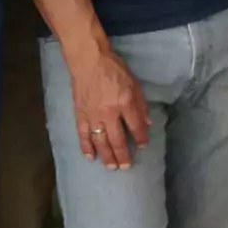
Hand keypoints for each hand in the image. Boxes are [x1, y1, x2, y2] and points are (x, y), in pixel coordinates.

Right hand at [68, 48, 153, 168]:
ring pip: (101, 142)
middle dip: (123, 155)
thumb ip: (141, 104)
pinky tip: (91, 157)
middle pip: (118, 140)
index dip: (141, 138)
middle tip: (127, 167)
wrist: (88, 60)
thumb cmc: (113, 68)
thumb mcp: (134, 83)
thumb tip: (147, 123)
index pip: (135, 127)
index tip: (142, 146)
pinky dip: (86, 147)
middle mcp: (109, 112)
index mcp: (125, 102)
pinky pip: (83, 135)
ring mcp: (93, 115)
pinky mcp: (80, 115)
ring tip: (112, 168)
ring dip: (107, 156)